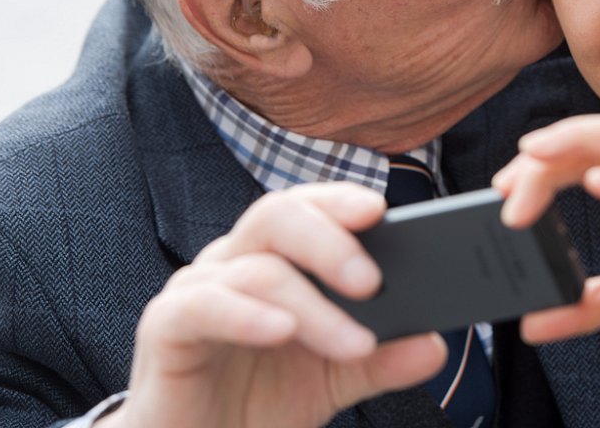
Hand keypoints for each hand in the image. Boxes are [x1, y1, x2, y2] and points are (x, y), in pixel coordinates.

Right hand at [101, 183, 445, 427]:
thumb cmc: (257, 401)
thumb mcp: (333, 379)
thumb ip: (380, 359)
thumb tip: (434, 344)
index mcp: (274, 258)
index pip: (307, 206)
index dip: (340, 199)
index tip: (382, 210)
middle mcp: (233, 260)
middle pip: (277, 215)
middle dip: (330, 241)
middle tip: (374, 282)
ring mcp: (196, 290)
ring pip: (256, 269)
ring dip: (313, 305)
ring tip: (355, 342)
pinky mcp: (165, 328)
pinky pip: (202, 306)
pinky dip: (246, 316)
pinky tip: (281, 331)